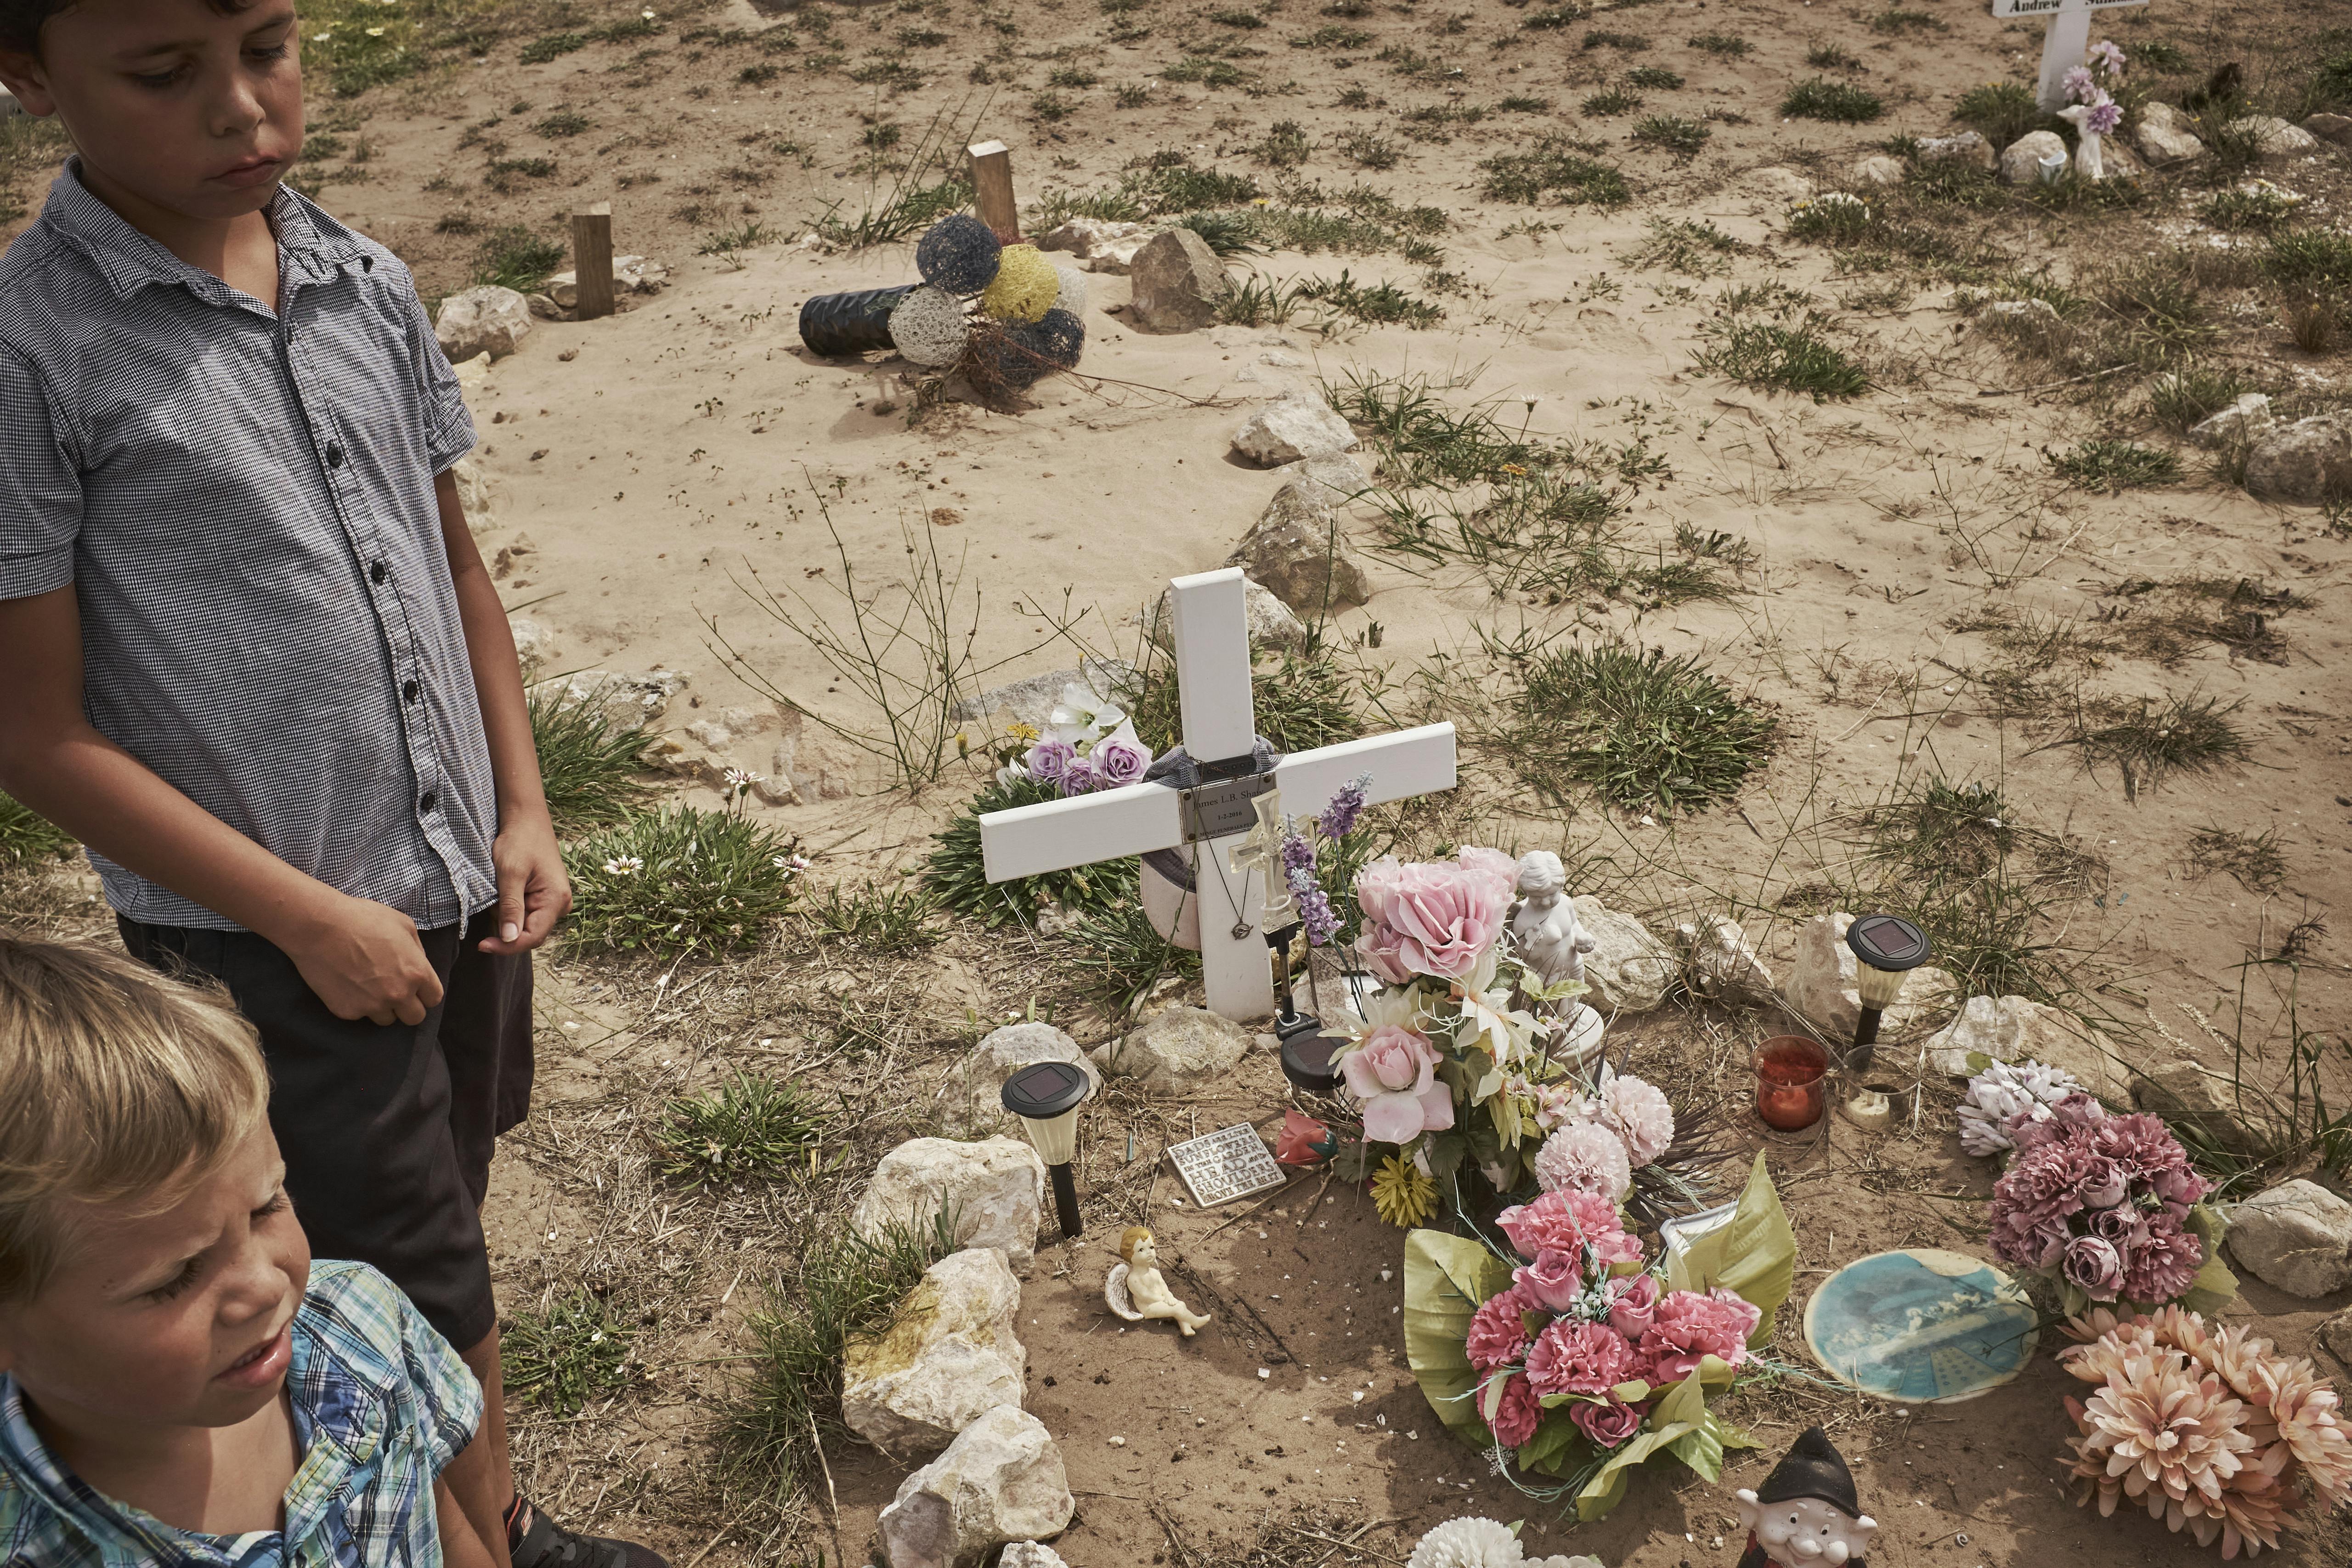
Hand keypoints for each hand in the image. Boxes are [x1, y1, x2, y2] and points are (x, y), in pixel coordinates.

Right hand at [281, 894, 443, 1025]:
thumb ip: (417, 951)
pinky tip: (348, 984)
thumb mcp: (404, 925)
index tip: (416, 988)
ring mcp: (371, 1006)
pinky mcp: (347, 1012)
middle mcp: (398, 994)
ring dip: (382, 1007)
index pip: (434, 999)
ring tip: (368, 985)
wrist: (319, 927)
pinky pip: (359, 1015)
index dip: (425, 993)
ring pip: (386, 1019)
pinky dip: (356, 1004)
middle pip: (414, 1018)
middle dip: (408, 1007)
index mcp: (416, 973)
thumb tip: (419, 965)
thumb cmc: (363, 919)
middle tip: (394, 991)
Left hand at [480, 808, 570, 955]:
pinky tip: (502, 893)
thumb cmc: (519, 841)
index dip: (507, 946)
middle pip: (530, 934)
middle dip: (506, 929)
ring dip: (506, 917)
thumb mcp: (510, 873)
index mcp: (556, 899)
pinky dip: (509, 909)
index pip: (532, 937)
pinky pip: (526, 914)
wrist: (526, 819)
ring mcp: (554, 901)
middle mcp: (560, 904)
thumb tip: (509, 939)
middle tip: (486, 913)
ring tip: (496, 894)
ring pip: (526, 925)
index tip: (482, 945)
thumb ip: (511, 907)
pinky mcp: (545, 897)